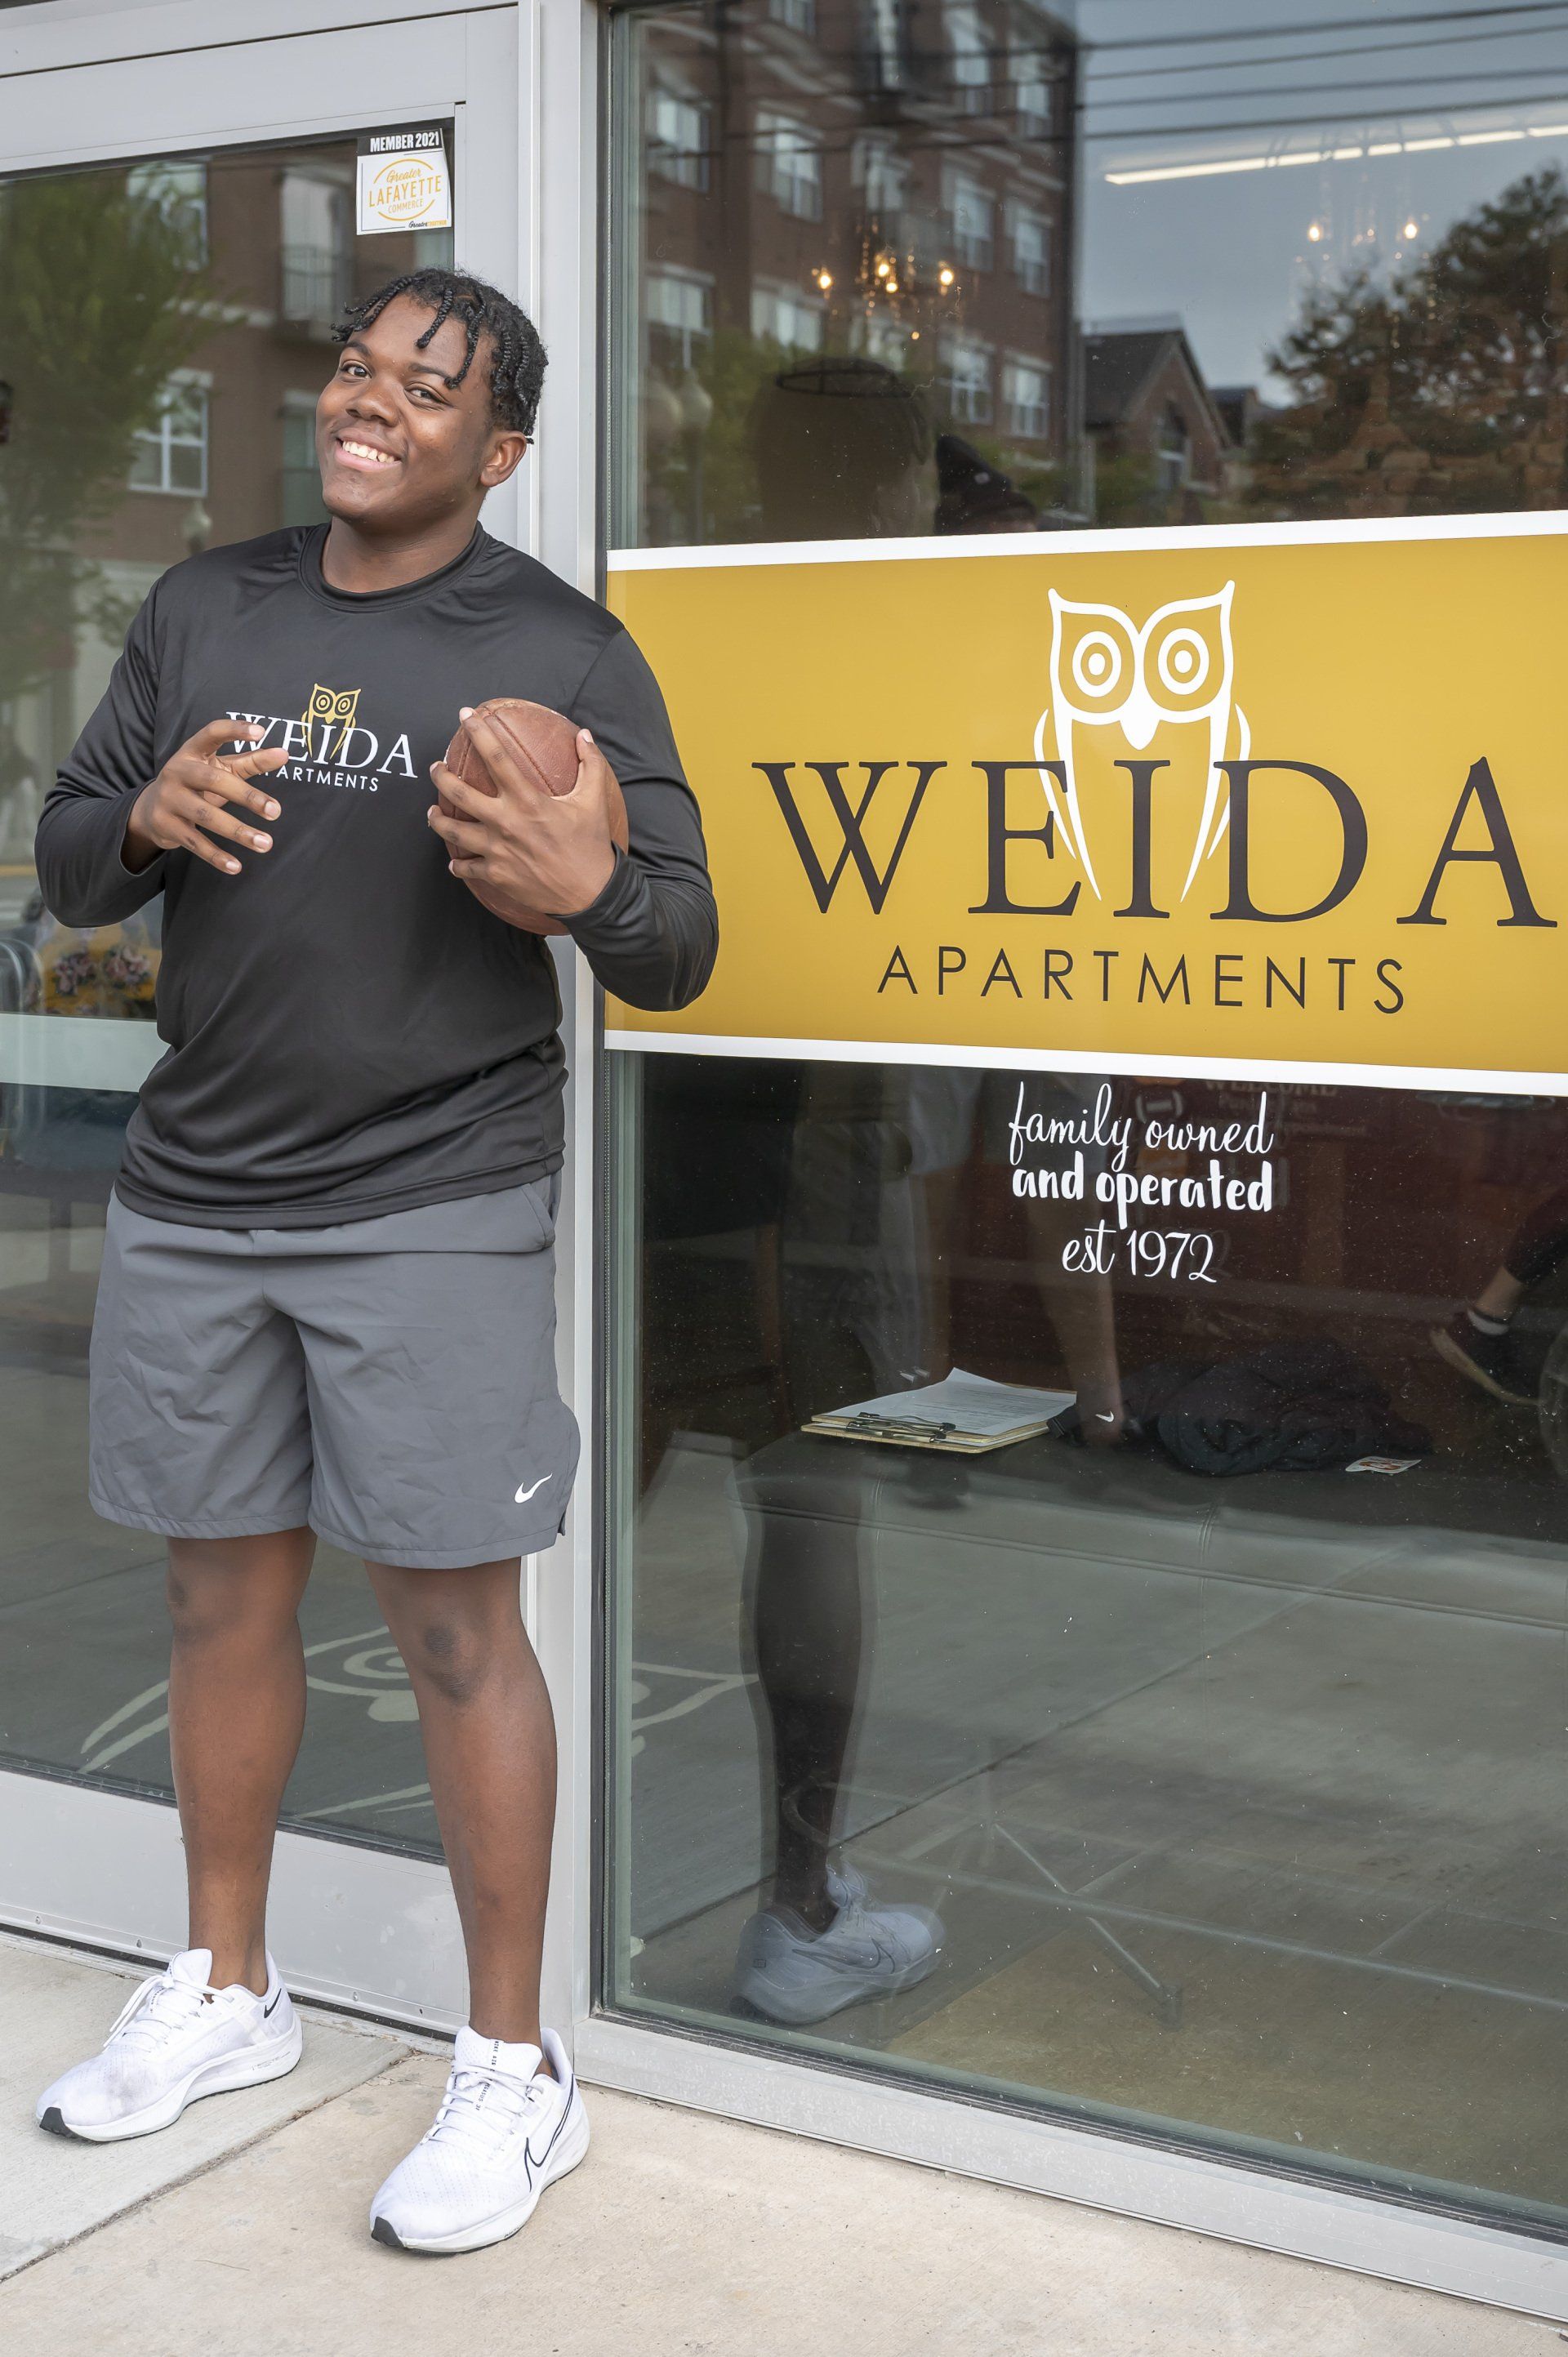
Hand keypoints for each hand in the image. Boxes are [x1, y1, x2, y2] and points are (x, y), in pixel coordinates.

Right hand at [125, 720, 285, 875]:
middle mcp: (176, 771)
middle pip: (213, 781)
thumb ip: (251, 762)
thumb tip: (284, 754)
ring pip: (206, 816)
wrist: (149, 810)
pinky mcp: (165, 825)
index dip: (234, 731)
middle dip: (246, 796)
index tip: (260, 732)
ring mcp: (168, 799)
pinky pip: (194, 843)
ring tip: (266, 844)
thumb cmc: (196, 785)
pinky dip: (216, 856)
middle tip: (275, 812)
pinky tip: (236, 866)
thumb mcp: (219, 769)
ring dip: (238, 831)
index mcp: (191, 752)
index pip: (211, 733)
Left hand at [428, 712, 617, 926]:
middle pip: (459, 793)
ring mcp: (497, 850)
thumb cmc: (591, 845)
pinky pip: (465, 868)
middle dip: (441, 776)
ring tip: (433, 812)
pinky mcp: (496, 874)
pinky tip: (455, 862)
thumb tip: (584, 735)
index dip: (478, 732)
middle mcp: (506, 822)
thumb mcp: (594, 801)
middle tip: (435, 768)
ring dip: (437, 819)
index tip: (465, 715)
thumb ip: (591, 764)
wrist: (591, 893)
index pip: (496, 757)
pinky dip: (458, 865)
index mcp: (528, 800)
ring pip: (452, 831)